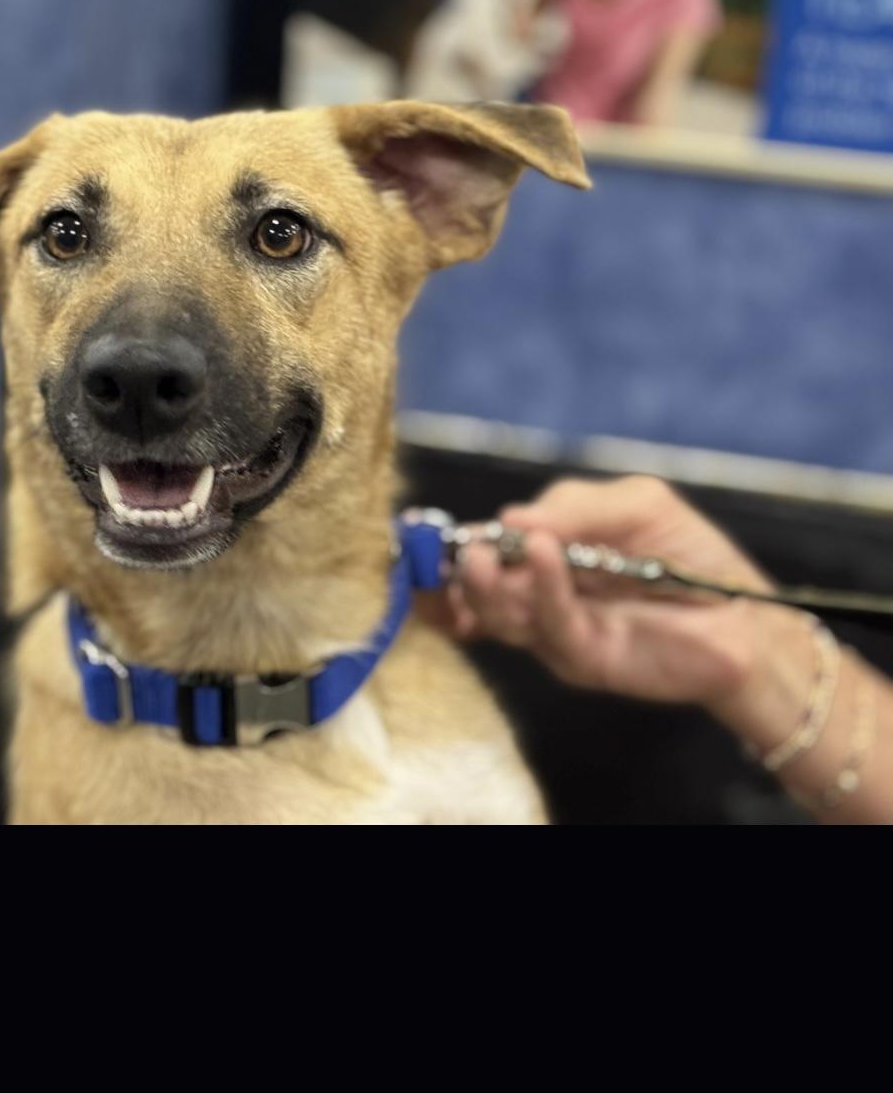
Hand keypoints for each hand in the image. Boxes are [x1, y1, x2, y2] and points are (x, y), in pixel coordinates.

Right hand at [436, 475, 786, 708]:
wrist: (745, 617)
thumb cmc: (689, 554)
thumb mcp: (635, 505)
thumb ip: (575, 506)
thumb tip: (511, 518)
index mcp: (543, 556)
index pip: (485, 550)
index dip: (450, 544)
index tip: (418, 532)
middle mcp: (539, 595)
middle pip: (478, 588)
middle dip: (455, 569)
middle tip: (448, 548)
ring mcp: (557, 630)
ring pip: (501, 613)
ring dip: (486, 583)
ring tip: (482, 554)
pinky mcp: (582, 659)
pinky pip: (551, 625)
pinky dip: (542, 588)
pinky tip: (543, 555)